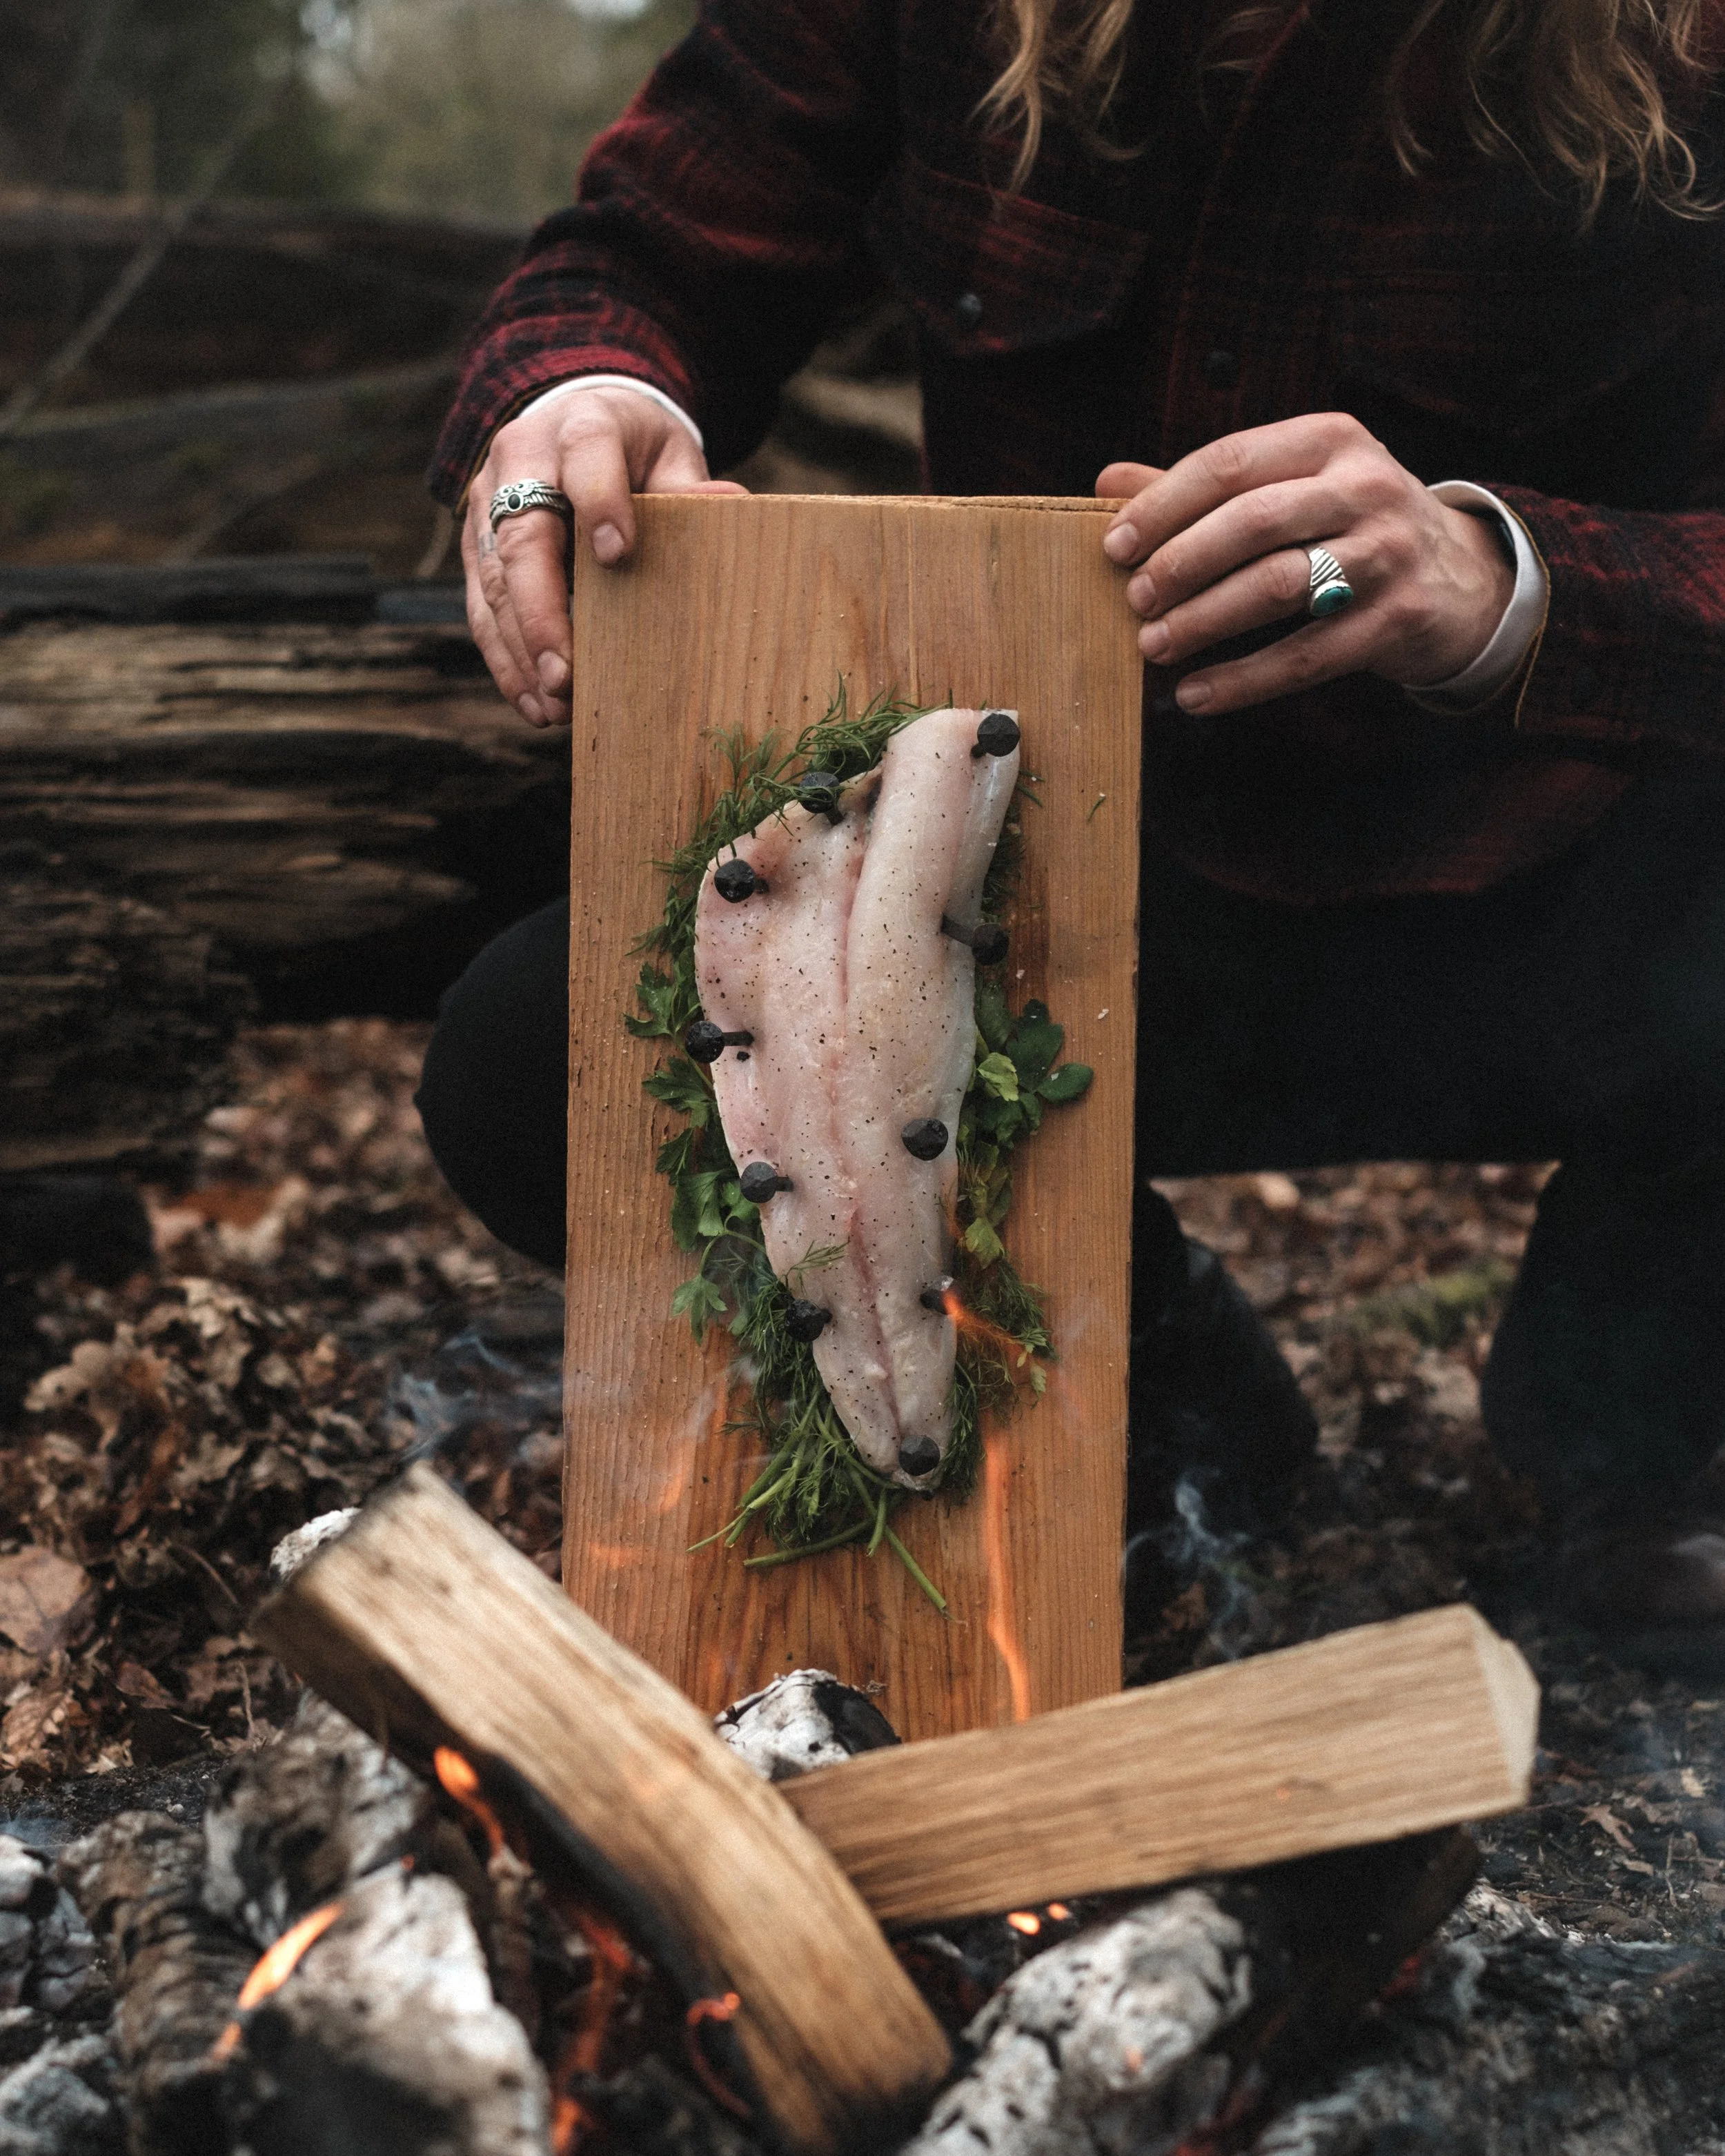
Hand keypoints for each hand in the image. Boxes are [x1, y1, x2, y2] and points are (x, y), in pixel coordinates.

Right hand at [464, 387, 745, 726]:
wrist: (567, 415)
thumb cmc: (631, 447)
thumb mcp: (667, 452)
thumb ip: (688, 485)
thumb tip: (732, 501)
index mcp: (579, 426)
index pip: (586, 457)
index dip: (601, 503)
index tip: (619, 556)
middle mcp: (521, 459)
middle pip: (523, 537)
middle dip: (541, 612)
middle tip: (564, 675)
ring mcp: (488, 503)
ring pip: (495, 581)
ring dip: (521, 650)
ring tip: (554, 706)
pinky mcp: (477, 544)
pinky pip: (481, 606)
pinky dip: (505, 659)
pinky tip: (533, 702)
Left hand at [1095, 415, 1515, 714]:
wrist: (1461, 577)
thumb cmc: (1349, 526)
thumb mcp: (1292, 487)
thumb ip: (1206, 488)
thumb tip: (1106, 482)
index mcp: (1329, 440)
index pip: (1229, 463)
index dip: (1164, 506)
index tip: (1115, 546)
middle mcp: (1365, 487)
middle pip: (1251, 521)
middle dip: (1181, 564)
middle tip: (1135, 599)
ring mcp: (1388, 553)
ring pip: (1278, 586)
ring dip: (1204, 621)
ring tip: (1154, 646)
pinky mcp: (1398, 618)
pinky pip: (1306, 656)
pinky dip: (1243, 680)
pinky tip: (1196, 695)